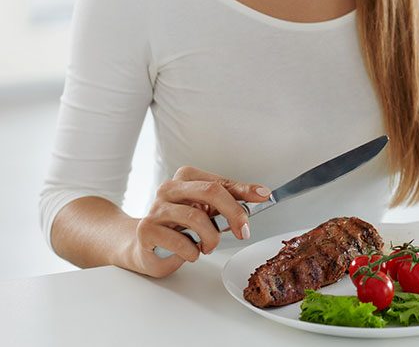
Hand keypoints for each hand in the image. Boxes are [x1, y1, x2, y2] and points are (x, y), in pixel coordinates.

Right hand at [131, 166, 270, 277]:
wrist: (143, 245)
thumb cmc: (178, 226)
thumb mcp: (207, 209)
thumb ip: (231, 200)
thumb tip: (261, 194)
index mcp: (186, 177)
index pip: (221, 182)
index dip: (245, 191)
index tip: (264, 197)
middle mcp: (170, 188)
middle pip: (211, 192)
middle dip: (234, 213)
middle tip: (244, 231)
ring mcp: (156, 208)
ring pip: (197, 218)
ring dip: (211, 238)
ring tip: (208, 246)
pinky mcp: (147, 229)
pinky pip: (180, 241)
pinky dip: (193, 251)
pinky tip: (191, 252)